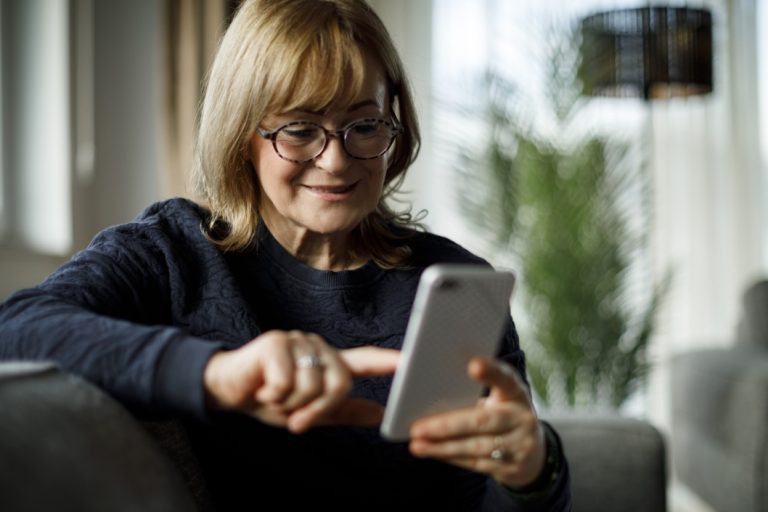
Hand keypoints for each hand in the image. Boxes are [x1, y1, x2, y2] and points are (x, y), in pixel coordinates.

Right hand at [203, 330, 398, 433]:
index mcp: (328, 363)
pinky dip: (273, 394)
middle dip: (317, 409)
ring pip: (312, 385)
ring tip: (273, 395)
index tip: (411, 362)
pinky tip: (262, 386)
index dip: (388, 362)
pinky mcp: (277, 342)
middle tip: (295, 418)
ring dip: (290, 404)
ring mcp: (298, 341)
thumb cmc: (268, 398)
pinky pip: (288, 382)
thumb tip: (379, 414)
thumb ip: (342, 411)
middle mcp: (318, 347)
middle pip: (340, 383)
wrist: (227, 390)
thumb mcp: (307, 411)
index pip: (365, 360)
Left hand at [408, 357, 545, 487]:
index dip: (491, 372)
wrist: (534, 454)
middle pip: (483, 420)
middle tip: (417, 427)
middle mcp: (522, 418)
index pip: (505, 379)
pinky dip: (450, 457)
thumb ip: (471, 388)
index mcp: (516, 393)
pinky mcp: (511, 468)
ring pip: (476, 446)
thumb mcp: (499, 397)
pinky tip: (432, 452)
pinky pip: (476, 463)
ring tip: (417, 443)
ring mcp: (519, 445)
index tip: (473, 366)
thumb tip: (419, 376)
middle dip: (447, 425)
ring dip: (443, 446)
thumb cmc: (502, 414)